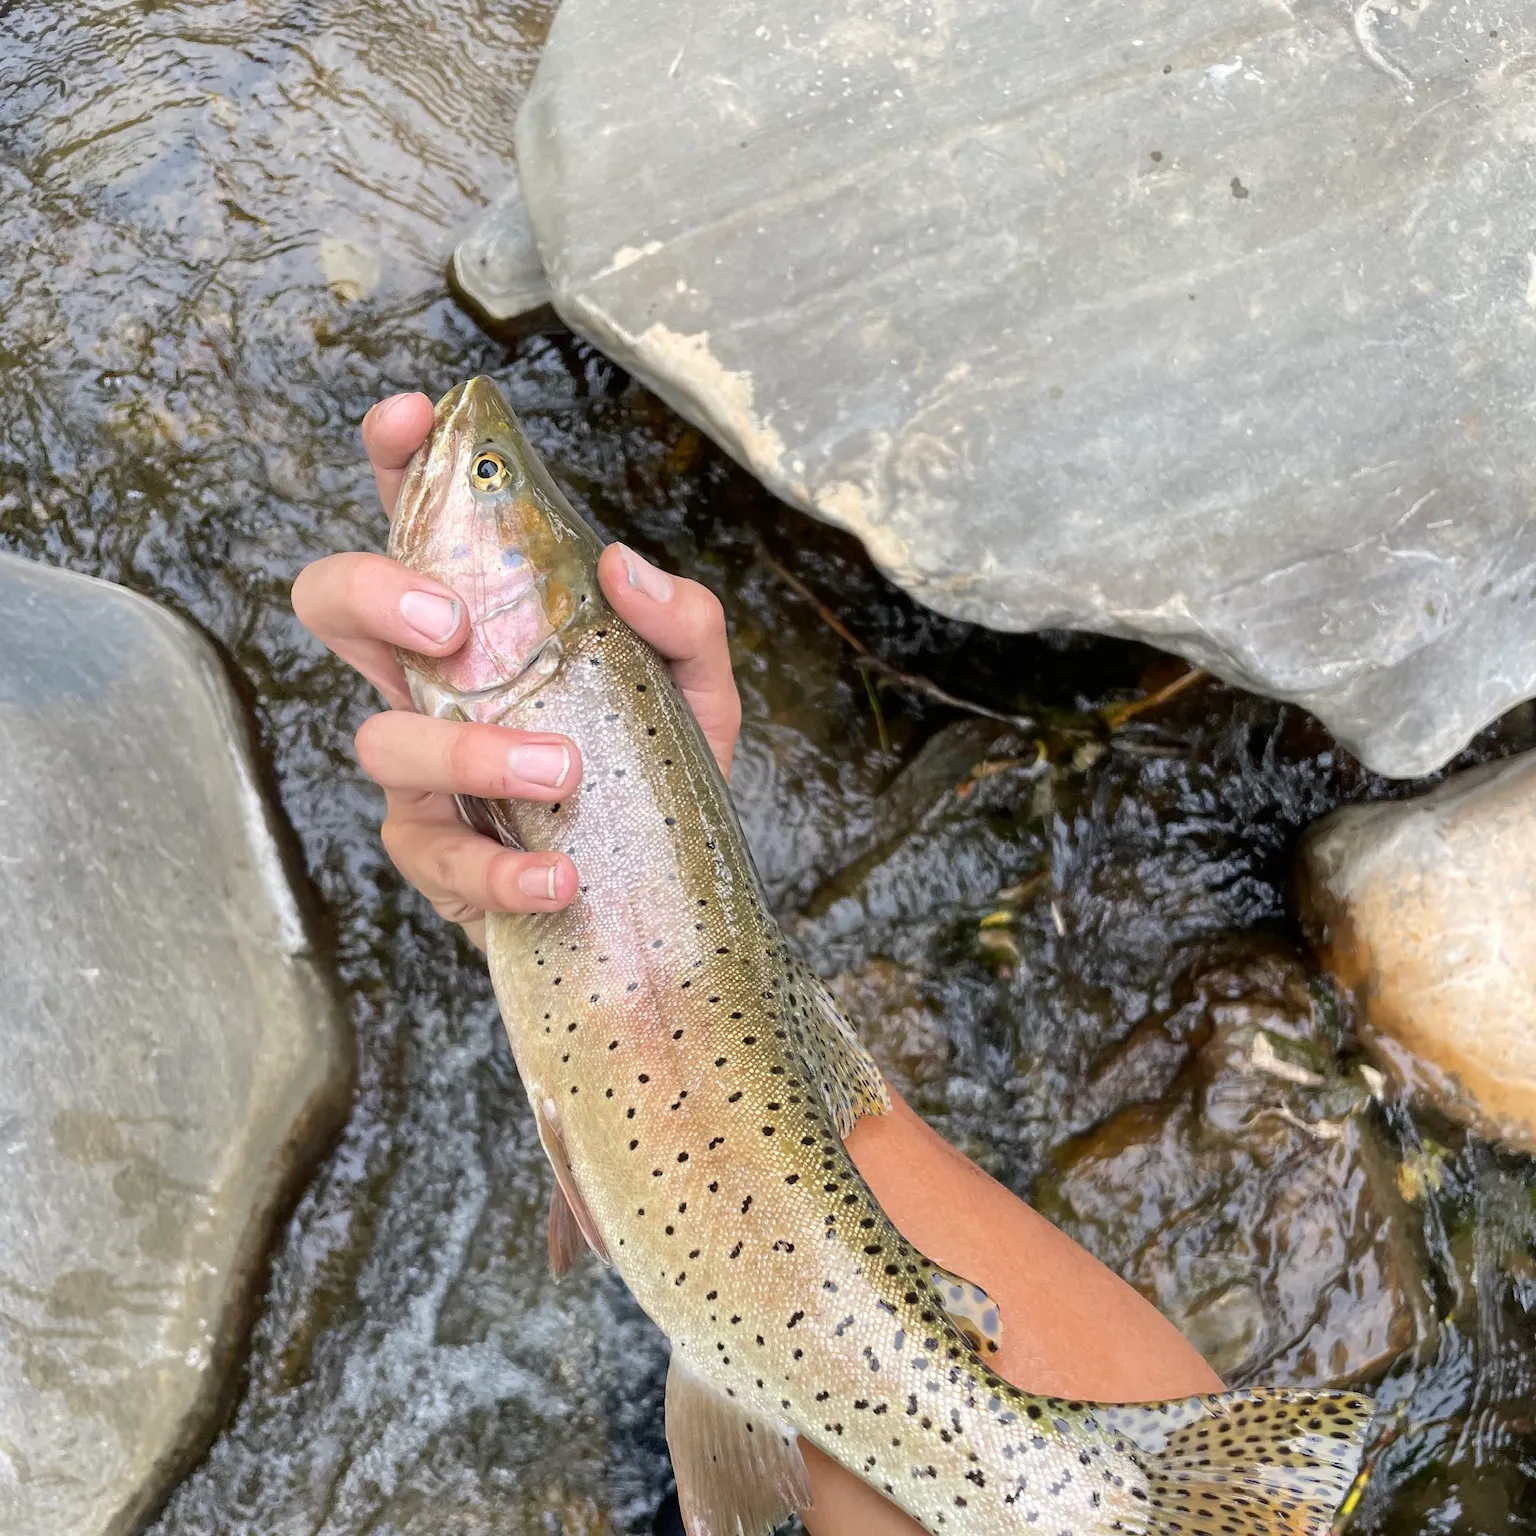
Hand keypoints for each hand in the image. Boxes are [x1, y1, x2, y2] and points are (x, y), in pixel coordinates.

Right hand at [291, 392, 741, 949]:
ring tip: (565, 772)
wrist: (661, 890)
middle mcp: (434, 682)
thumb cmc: (659, 768)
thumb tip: (624, 568)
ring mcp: (425, 769)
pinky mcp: (438, 855)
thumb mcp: (697, 689)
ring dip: (469, 750)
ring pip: (382, 739)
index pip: (416, 520)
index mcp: (486, 619)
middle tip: (450, 623)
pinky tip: (559, 874)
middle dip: (370, 591)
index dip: (393, 461)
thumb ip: (684, 623)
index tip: (409, 419)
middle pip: (333, 604)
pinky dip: (498, 869)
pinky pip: (436, 856)